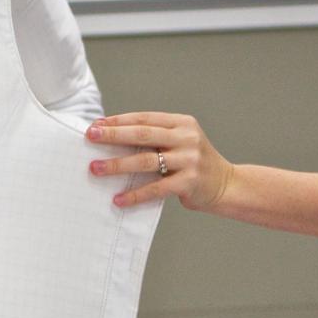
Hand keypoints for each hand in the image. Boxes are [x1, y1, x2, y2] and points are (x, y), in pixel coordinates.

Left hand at [86, 112, 232, 210]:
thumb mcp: (179, 142)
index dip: (118, 121)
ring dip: (117, 165)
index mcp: (182, 123)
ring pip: (145, 161)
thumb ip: (155, 138)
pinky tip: (118, 199)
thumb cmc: (194, 163)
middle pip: (142, 134)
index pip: (144, 118)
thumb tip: (112, 137)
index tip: (96, 124)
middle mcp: (187, 138)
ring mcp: (189, 160)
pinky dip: (135, 195)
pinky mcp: (189, 182)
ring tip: (96, 168)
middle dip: (113, 135)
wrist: (227, 185)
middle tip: (90, 137)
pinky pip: (155, 189)